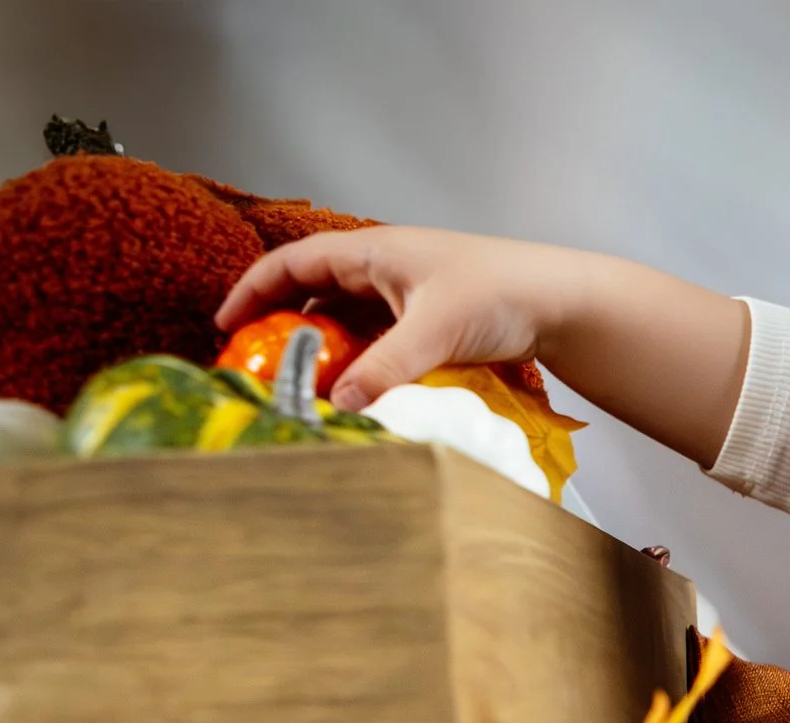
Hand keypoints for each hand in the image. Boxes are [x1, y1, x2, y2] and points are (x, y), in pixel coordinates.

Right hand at [216, 227, 576, 410]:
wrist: (564, 302)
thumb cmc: (504, 294)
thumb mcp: (434, 331)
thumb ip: (385, 368)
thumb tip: (339, 404)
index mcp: (374, 250)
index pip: (292, 263)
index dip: (253, 291)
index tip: (224, 327)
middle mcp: (385, 267)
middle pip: (314, 294)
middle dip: (282, 328)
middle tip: (259, 367)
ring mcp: (407, 295)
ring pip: (346, 321)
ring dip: (324, 351)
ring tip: (301, 387)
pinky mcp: (429, 321)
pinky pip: (377, 340)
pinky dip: (359, 362)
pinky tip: (353, 391)